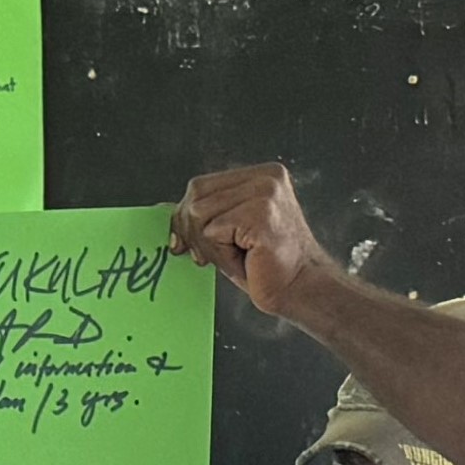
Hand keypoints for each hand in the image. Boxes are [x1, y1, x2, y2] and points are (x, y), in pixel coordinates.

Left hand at [168, 163, 347, 317]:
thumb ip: (206, 212)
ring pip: (200, 213)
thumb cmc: (268, 266)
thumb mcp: (230, 230)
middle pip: (196, 194)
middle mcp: (266, 177)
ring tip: (237, 256)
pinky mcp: (261, 213)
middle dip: (192, 231)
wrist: (301, 289)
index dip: (185, 216)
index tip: (186, 243)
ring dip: (210, 245)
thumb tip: (164, 209)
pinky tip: (247, 260)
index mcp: (261, 175)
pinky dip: (221, 253)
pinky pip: (213, 231)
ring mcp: (266, 192)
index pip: (200, 185)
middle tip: (209, 256)